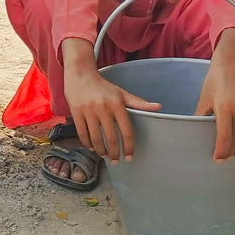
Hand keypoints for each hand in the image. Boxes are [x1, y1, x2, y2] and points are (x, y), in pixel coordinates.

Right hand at [61, 38, 160, 161]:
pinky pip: (82, 133)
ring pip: (95, 138)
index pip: (126, 131)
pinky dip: (87, 143)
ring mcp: (88, 110)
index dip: (129, 147)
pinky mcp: (75, 112)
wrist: (80, 74)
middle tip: (116, 160)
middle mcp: (102, 108)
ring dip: (101, 150)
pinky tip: (92, 147)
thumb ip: (138, 103)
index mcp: (116, 104)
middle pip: (111, 137)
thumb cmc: (103, 86)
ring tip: (104, 156)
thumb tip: (158, 107)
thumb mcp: (121, 93)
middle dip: (114, 153)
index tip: (129, 157)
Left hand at [196, 28, 234, 160]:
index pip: (225, 137)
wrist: (233, 65)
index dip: (221, 151)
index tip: (217, 160)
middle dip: (231, 152)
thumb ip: (200, 116)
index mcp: (224, 107)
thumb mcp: (204, 98)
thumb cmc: (215, 81)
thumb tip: (194, 132)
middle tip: (224, 158)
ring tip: (232, 151)